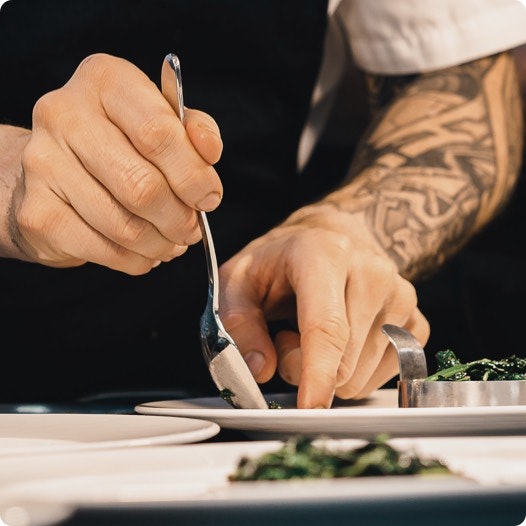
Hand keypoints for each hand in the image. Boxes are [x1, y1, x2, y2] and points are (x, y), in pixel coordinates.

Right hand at [13, 53, 222, 273]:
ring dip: (161, 243)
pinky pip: (103, 250)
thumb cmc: (120, 143)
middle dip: (180, 218)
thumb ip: (194, 131)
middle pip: (142, 186)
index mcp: (105, 82)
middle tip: (191, 228)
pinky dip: (136, 260)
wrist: (56, 170)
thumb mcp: (162, 121)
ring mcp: (44, 164)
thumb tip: (209, 151)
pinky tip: (145, 252)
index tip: (209, 197)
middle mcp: (65, 115)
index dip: (193, 175)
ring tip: (171, 241)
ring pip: (125, 225)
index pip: (157, 132)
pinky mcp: (37, 212)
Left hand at [219, 205, 429, 408]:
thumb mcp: (239, 280)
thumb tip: (260, 369)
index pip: (327, 326)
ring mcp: (401, 297)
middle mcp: (372, 273)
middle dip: (305, 368)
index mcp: (325, 255)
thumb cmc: (284, 260)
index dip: (317, 373)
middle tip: (288, 335)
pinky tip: (345, 339)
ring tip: (316, 331)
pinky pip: (385, 376)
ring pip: (362, 377)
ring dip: (331, 370)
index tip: (309, 408)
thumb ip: (239, 323)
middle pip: (343, 361)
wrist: (332, 237)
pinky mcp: (417, 320)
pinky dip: (357, 372)